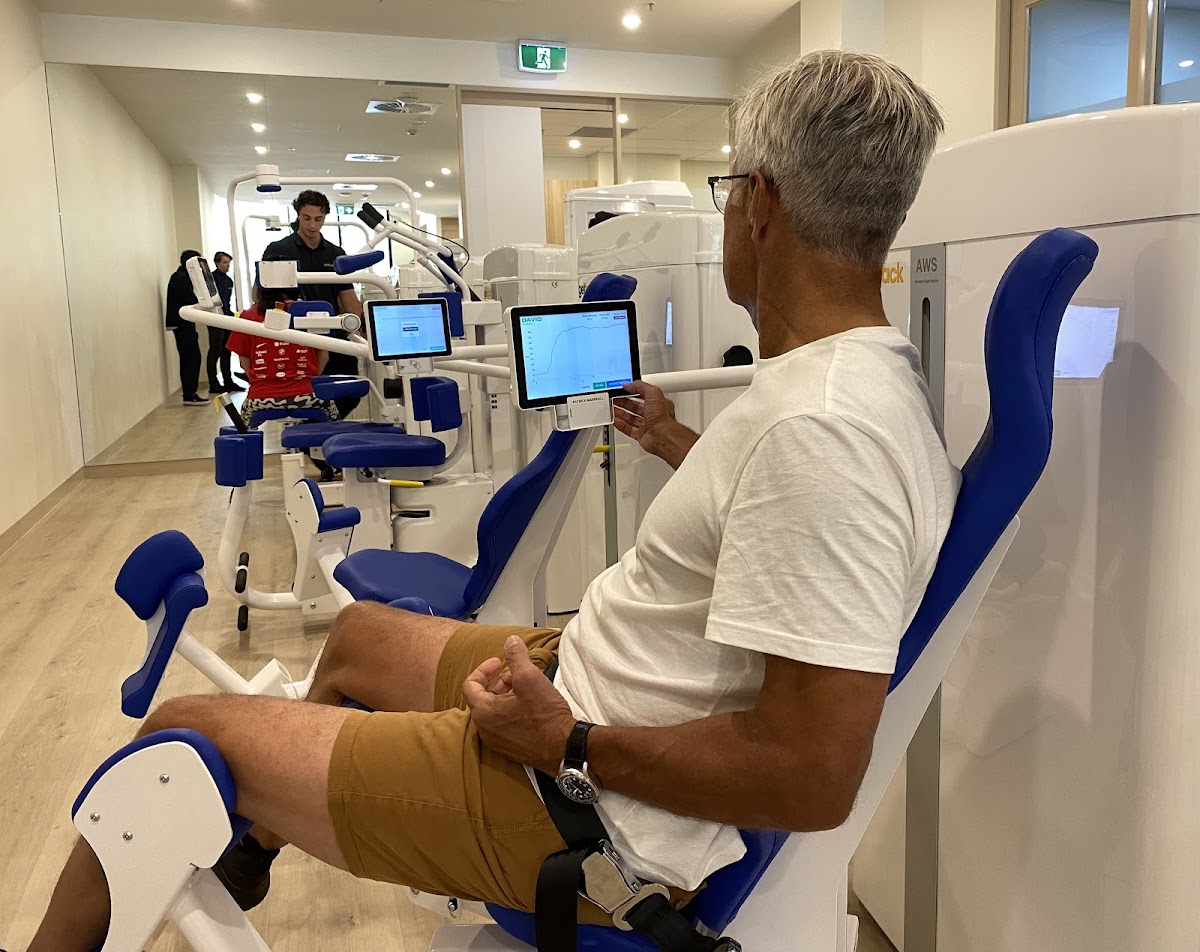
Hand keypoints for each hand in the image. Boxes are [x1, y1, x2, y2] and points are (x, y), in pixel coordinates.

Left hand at [463, 636, 575, 775]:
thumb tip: (511, 641)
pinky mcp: (509, 748)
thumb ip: (516, 657)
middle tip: (516, 675)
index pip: (470, 684)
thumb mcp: (529, 677)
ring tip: (525, 689)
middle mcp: (485, 729)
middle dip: (498, 681)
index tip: (498, 662)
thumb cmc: (545, 715)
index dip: (483, 669)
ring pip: (493, 711)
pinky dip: (510, 711)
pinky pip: (502, 724)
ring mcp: (496, 741)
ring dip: (505, 696)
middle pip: (482, 697)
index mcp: (483, 711)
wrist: (564, 747)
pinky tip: (529, 706)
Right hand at [613, 381, 676, 454]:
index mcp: (658, 403)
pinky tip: (615, 420)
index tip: (624, 390)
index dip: (633, 391)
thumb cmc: (662, 416)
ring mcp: (647, 425)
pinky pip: (629, 429)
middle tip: (615, 399)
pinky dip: (621, 425)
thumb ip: (640, 386)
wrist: (662, 436)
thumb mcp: (652, 392)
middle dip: (624, 402)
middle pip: (636, 407)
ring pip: (632, 418)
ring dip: (621, 413)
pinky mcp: (642, 435)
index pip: (644, 395)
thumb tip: (629, 384)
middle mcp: (653, 414)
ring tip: (613, 409)